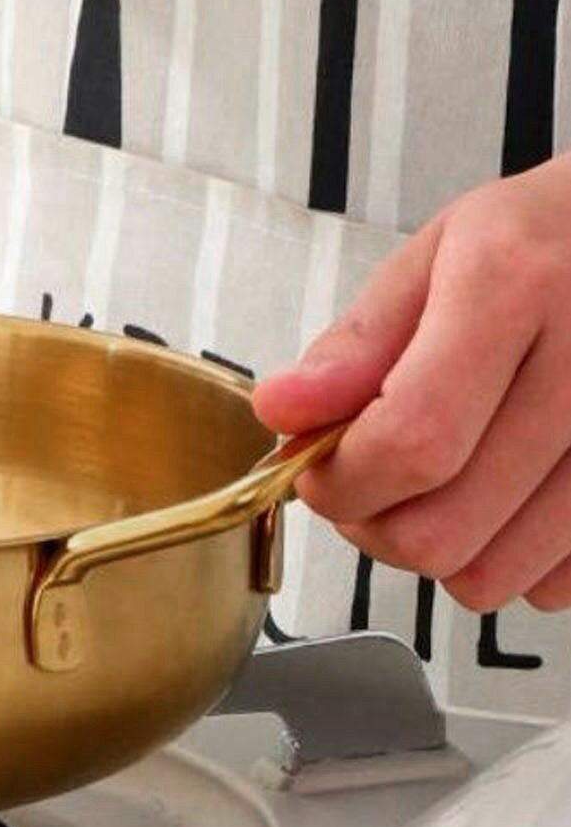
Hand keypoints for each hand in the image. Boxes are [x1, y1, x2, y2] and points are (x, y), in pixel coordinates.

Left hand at [253, 155, 570, 612]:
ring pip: (491, 574)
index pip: (409, 441)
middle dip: (369, 523)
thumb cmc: (541, 242)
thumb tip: (282, 412)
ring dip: (433, 550)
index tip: (313, 468)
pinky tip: (496, 500)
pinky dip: (505, 560)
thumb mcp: (435, 257)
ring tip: (427, 486)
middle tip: (361, 480)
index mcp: (514, 289)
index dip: (340, 480)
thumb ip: (356, 344)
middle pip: (441, 529)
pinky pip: (553, 584)